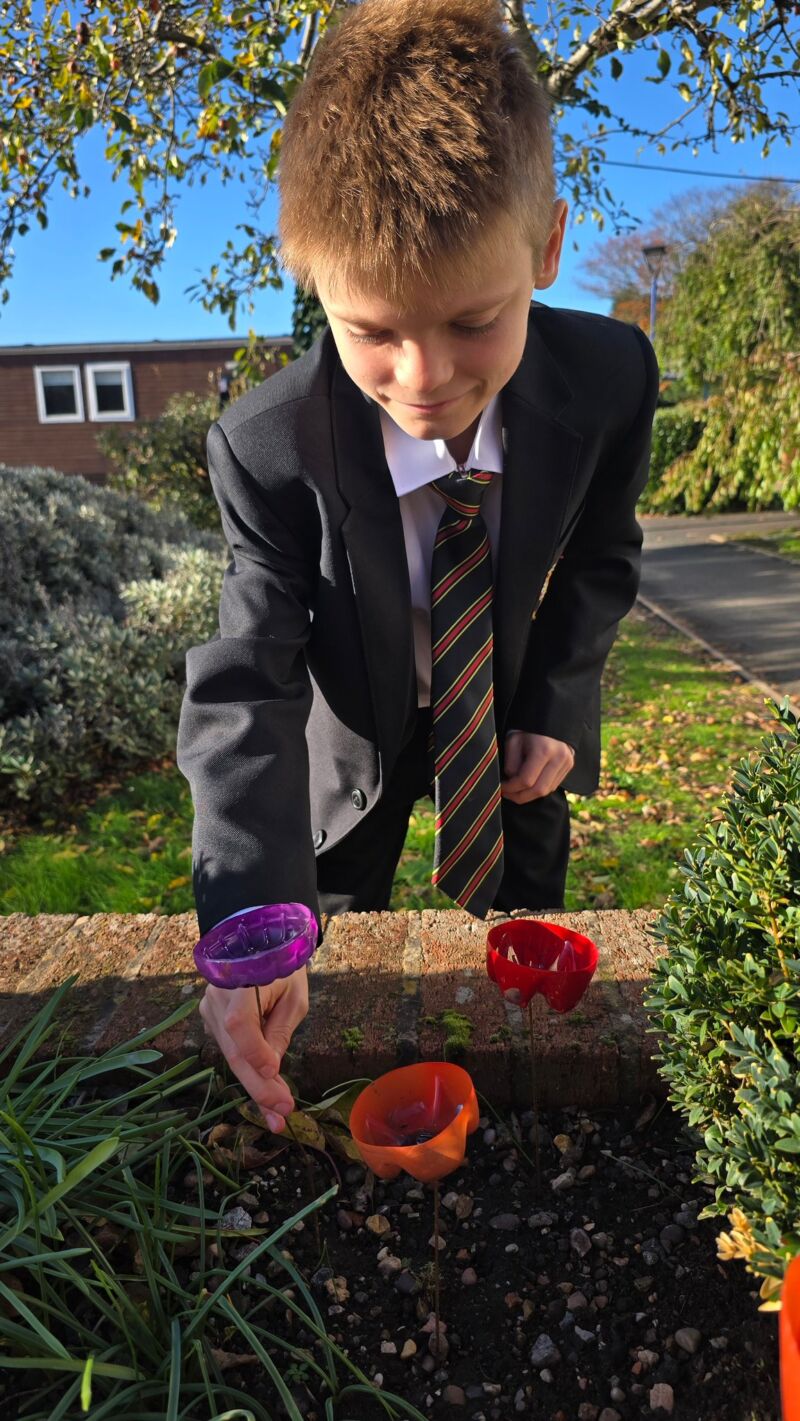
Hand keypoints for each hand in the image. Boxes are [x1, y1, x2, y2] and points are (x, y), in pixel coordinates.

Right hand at [199, 965, 308, 1132]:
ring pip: (231, 1056)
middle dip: (259, 1086)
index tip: (275, 1073)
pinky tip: (266, 1098)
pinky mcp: (211, 1021)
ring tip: (277, 1114)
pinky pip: (230, 1050)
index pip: (240, 1023)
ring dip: (255, 1086)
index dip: (254, 1051)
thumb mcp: (294, 997)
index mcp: (240, 982)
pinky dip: (249, 1073)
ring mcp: (209, 1010)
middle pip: (234, 1050)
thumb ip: (279, 1031)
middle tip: (282, 1112)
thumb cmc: (283, 967)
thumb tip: (270, 1071)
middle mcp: (217, 998)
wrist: (258, 944)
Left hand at [501, 732, 574, 803]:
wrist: (550, 718)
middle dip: (520, 796)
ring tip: (516, 789)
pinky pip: (553, 785)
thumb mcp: (513, 740)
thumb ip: (511, 763)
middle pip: (538, 791)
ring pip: (547, 791)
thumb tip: (512, 781)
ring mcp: (567, 763)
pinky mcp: (569, 765)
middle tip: (507, 794)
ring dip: (529, 794)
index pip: (526, 781)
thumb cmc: (528, 728)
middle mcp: (559, 758)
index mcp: (544, 750)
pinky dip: (539, 788)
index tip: (501, 787)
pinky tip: (529, 783)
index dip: (511, 788)